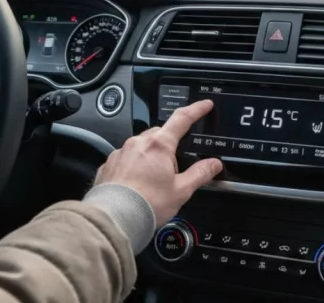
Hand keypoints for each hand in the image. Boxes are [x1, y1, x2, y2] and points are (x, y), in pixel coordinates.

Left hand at [93, 100, 222, 225]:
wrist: (114, 219)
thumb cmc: (147, 205)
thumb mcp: (181, 191)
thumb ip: (199, 174)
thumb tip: (214, 164)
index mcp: (159, 145)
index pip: (182, 119)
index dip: (196, 110)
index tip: (204, 105)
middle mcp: (138, 143)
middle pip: (160, 134)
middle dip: (169, 145)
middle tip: (173, 169)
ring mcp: (121, 152)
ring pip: (141, 145)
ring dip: (150, 156)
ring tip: (152, 182)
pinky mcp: (109, 164)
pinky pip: (125, 158)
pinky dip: (133, 166)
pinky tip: (136, 185)